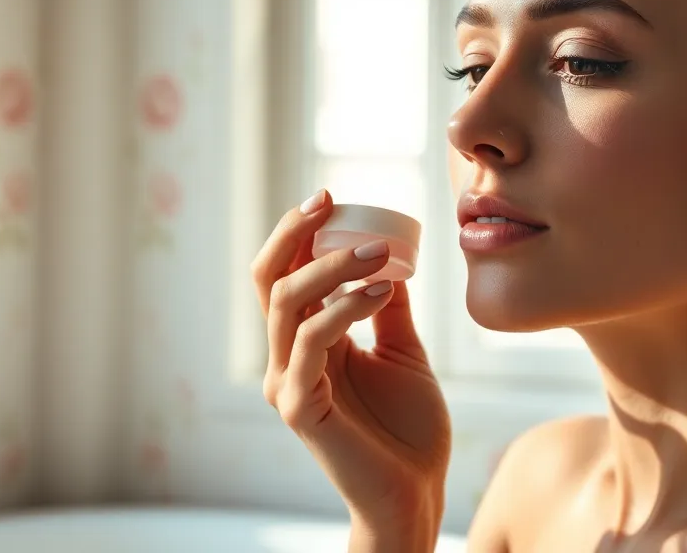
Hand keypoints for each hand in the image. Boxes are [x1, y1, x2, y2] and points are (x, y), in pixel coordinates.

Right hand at [252, 189, 451, 531]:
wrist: (416, 491)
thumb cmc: (408, 429)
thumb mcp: (403, 351)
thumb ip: (389, 308)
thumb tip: (394, 258)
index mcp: (307, 341)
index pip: (285, 273)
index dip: (298, 232)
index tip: (331, 196)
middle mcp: (287, 357)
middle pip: (269, 279)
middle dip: (294, 232)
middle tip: (331, 201)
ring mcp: (288, 382)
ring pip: (286, 303)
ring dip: (331, 267)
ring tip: (379, 252)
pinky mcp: (300, 408)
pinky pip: (312, 343)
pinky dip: (344, 308)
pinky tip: (382, 292)